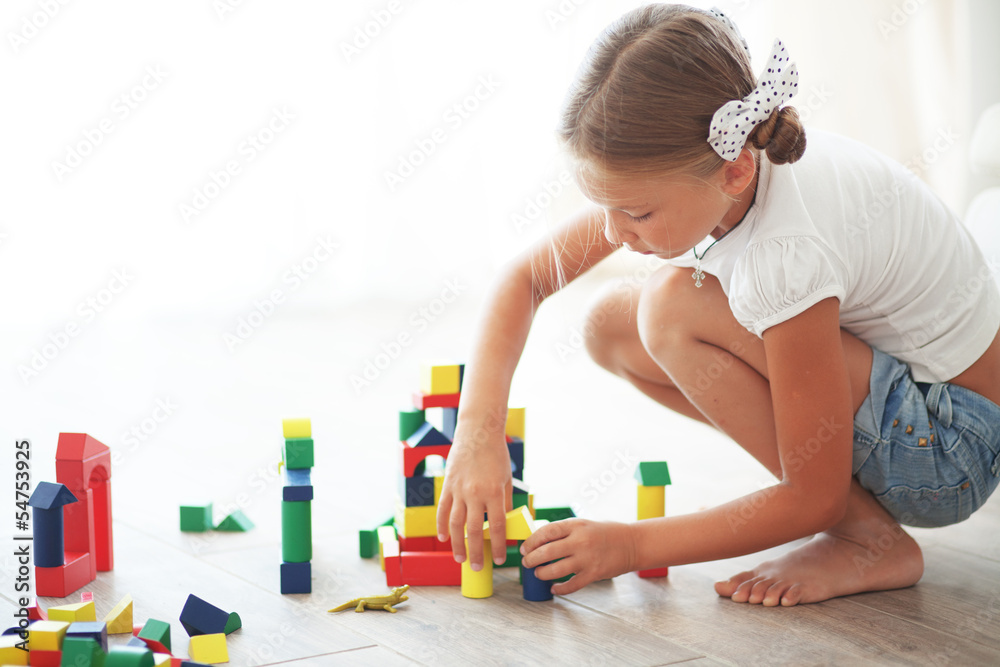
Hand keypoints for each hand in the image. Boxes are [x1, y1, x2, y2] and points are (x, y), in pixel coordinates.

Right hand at [436, 432, 511, 569]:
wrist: (478, 432)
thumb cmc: (496, 455)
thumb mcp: (506, 479)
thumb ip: (504, 502)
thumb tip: (504, 525)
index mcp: (494, 492)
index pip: (496, 526)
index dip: (497, 545)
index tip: (498, 559)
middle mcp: (475, 493)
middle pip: (474, 530)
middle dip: (476, 552)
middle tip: (478, 567)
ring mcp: (459, 490)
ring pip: (455, 524)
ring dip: (457, 544)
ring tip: (461, 559)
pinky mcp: (447, 485)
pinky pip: (443, 510)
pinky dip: (442, 525)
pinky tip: (443, 538)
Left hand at [520, 519, 637, 594]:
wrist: (632, 543)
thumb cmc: (606, 533)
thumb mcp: (584, 524)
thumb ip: (565, 532)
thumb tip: (540, 542)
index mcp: (576, 525)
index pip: (546, 532)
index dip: (532, 541)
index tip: (525, 548)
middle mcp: (580, 541)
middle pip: (547, 552)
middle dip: (532, 559)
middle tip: (527, 563)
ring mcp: (587, 558)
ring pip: (556, 570)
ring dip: (543, 574)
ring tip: (539, 574)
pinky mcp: (594, 574)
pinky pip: (571, 585)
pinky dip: (560, 588)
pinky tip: (554, 588)